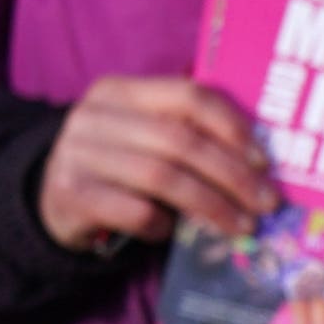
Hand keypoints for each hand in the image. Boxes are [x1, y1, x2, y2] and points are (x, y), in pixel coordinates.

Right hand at [39, 76, 275, 252]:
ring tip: (242, 225)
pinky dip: (163, 225)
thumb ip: (191, 134)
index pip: (188, 96)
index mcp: (120, 91)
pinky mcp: (69, 194)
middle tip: (267, 203)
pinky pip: (134, 211)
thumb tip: (261, 163)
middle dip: (233, 176)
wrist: (56, 198)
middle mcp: (94, 116)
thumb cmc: (121, 164)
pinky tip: (172, 232)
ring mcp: (76, 154)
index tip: (264, 161)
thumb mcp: (147, 136)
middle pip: (181, 141)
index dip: (233, 127)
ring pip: (162, 177)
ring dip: (212, 205)